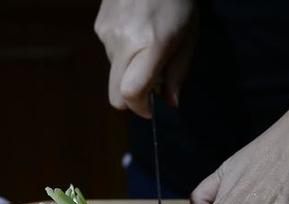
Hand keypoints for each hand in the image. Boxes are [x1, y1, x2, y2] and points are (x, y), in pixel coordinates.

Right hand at [94, 0, 196, 117]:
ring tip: (148, 45)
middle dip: (132, 98)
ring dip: (130, 70)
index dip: (140, 108)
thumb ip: (178, 72)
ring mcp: (107, 33)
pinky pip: (110, 53)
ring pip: (114, 72)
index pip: (131, 92)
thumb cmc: (177, 2)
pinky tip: (136, 31)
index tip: (151, 108)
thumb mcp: (188, 37)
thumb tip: (170, 103)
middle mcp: (124, 41)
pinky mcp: (99, 25)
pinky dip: (124, 52)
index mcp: (152, 45)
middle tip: (150, 85)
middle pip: (115, 94)